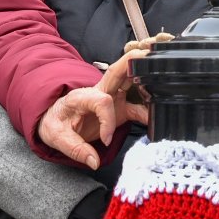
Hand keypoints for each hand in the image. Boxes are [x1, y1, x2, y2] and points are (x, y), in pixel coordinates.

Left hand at [38, 55, 152, 167]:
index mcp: (82, 95)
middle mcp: (98, 91)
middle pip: (117, 72)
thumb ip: (75, 148)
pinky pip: (136, 106)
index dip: (108, 121)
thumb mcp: (55, 136)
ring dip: (146, 80)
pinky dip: (148, 110)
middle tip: (149, 57)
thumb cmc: (54, 123)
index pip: (102, 101)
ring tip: (164, 83)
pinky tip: (156, 117)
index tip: (106, 140)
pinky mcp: (118, 108)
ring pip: (130, 82)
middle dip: (133, 62)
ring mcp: (111, 98)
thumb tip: (93, 161)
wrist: (53, 120)